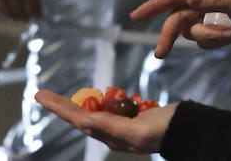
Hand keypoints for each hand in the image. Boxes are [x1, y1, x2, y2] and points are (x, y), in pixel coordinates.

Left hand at [35, 90, 175, 153]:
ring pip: (94, 111)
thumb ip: (109, 127)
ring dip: (77, 104)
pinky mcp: (134, 117)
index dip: (59, 107)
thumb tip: (84, 122)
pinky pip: (112, 108)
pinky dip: (102, 101)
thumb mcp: (135, 132)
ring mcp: (124, 124)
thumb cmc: (163, 130)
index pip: (78, 119)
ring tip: (59, 98)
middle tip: (41, 95)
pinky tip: (97, 97)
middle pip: (81, 115)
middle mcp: (114, 131)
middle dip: (61, 105)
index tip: (40, 96)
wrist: (189, 128)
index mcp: (111, 135)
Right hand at [129, 0, 230, 61]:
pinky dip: (213, 42)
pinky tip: (230, 38)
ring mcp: (208, 14)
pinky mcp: (214, 29)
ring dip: (207, 38)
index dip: (154, 5)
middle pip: (177, 17)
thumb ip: (213, 1)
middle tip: (161, 53)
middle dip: (171, 35)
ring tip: (228, 36)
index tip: (136, 16)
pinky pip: (201, 40)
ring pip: (190, 30)